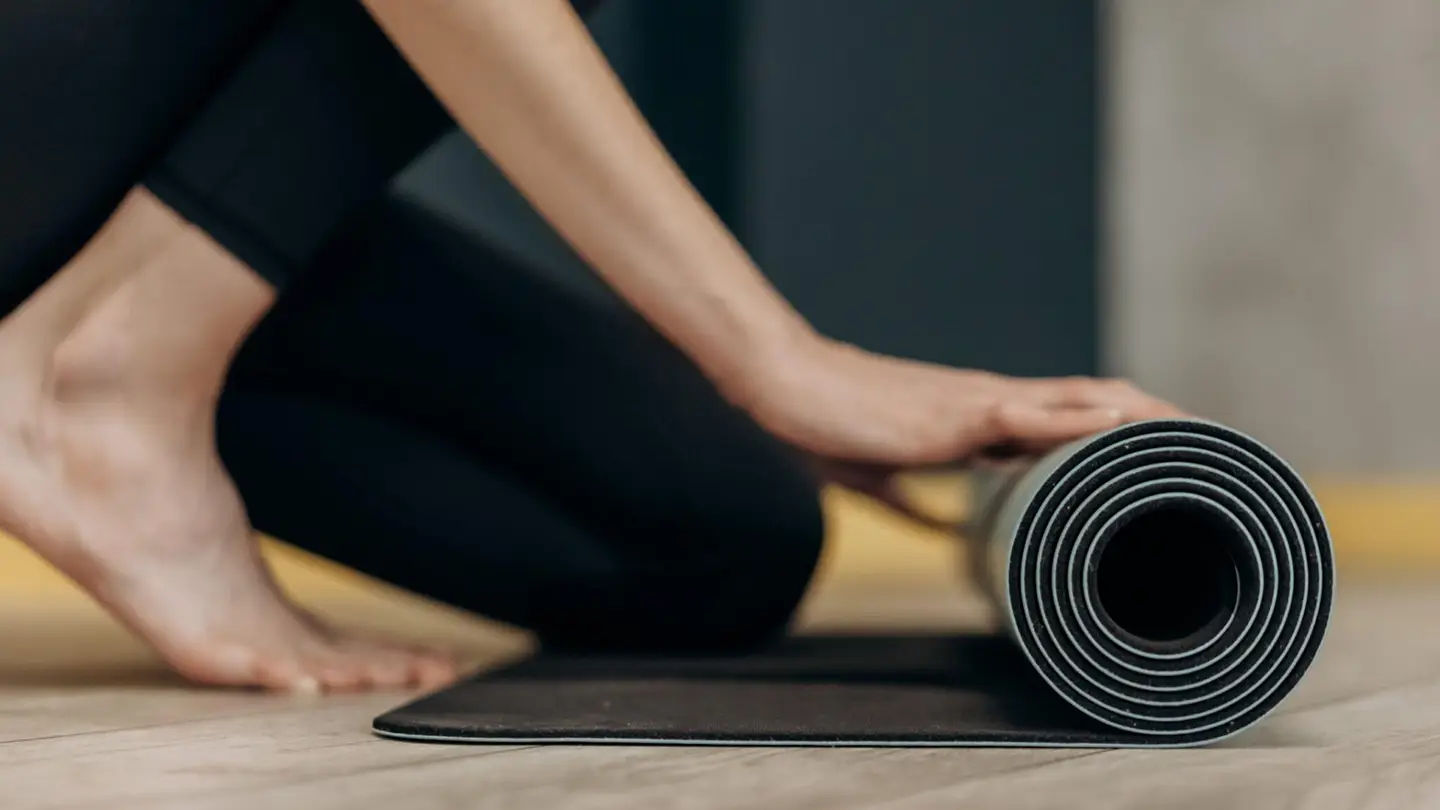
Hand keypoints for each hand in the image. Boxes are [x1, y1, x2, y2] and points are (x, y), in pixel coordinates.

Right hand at [733, 335, 1184, 523]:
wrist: (789, 387)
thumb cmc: (827, 423)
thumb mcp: (878, 476)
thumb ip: (916, 503)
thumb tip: (946, 530)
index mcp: (978, 417)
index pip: (1066, 417)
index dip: (1118, 428)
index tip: (1163, 448)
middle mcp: (992, 402)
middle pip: (1095, 402)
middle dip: (1156, 419)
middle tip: (1213, 442)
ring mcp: (981, 403)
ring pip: (1082, 401)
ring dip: (1142, 416)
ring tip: (1198, 433)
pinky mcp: (960, 415)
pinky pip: (1034, 416)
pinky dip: (1083, 422)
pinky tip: (1126, 428)